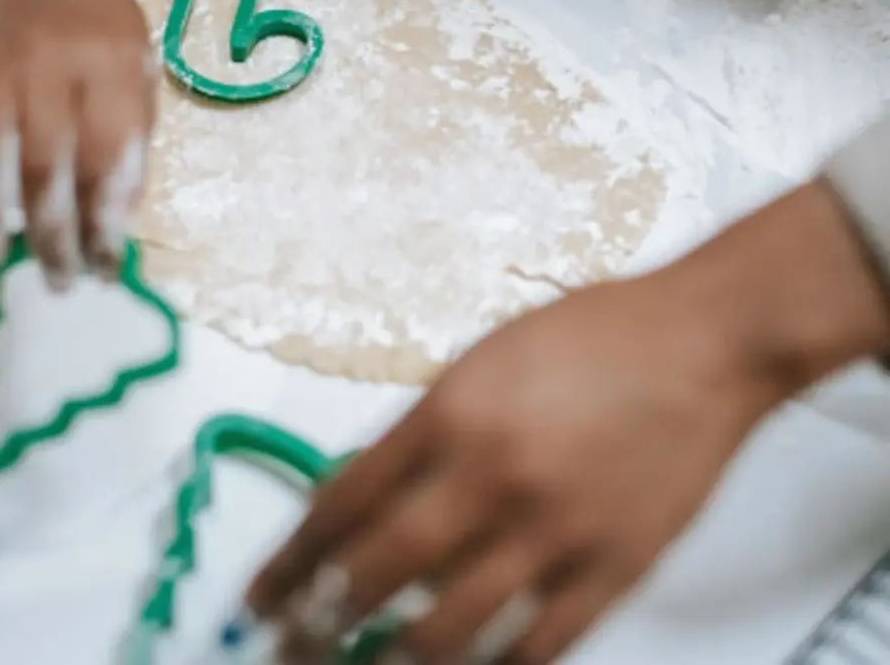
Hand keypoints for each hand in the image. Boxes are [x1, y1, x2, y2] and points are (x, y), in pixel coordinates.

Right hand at [0, 0, 154, 290]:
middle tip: (57, 280)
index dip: (103, 221)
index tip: (104, 269)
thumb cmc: (112, 45)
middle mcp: (51, 63)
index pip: (105, 160)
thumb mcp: (143, 89)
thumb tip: (112, 230)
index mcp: (111, 70)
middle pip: (44, 160)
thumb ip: (131, 153)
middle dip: (51, 232)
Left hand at [245, 180, 889, 663]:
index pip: (340, 503)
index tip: (265, 591)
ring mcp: (552, 530)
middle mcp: (489, 476)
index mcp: (447, 414)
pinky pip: (537, 645)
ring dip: (391, 658)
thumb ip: (421, 430)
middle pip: (377, 572)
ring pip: (448, 628)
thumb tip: (366, 497)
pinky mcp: (613, 568)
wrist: (702, 342)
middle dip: (320, 618)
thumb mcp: (479, 359)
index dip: (290, 559)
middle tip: (293, 643)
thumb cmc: (594, 335)